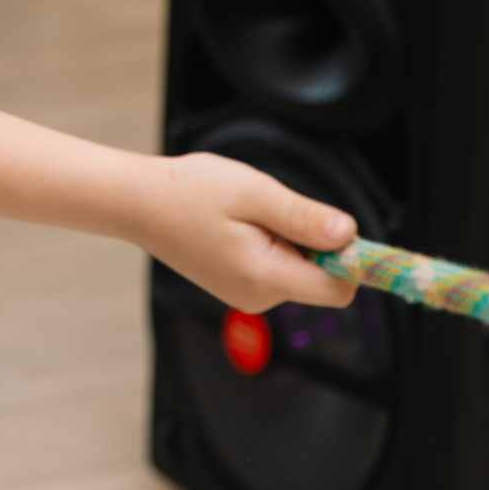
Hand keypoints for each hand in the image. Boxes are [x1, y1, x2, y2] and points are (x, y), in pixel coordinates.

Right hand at [132, 152, 359, 313]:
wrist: (138, 202)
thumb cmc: (188, 193)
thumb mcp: (253, 192)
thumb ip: (303, 216)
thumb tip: (349, 234)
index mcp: (265, 278)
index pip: (339, 288)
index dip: (348, 257)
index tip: (331, 224)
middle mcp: (259, 297)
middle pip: (322, 280)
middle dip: (313, 243)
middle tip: (274, 210)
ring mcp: (247, 295)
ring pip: (300, 272)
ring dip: (290, 241)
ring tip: (249, 214)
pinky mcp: (239, 286)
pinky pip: (278, 269)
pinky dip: (272, 245)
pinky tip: (241, 224)